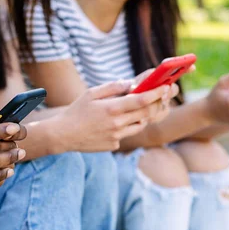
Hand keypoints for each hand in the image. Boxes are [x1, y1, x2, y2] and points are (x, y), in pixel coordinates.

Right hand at [56, 80, 177, 151]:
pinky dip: (126, 126)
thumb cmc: (76, 111)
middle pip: (145, 113)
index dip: (156, 93)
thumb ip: (112, 87)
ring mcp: (117, 137)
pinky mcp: (114, 145)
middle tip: (160, 97)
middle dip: (156, 104)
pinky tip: (114, 123)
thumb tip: (130, 83)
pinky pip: (126, 134)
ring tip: (136, 108)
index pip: (141, 100)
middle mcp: (117, 124)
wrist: (64, 135)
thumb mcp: (91, 93)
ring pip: (139, 125)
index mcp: (112, 108)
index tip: (165, 87)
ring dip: (142, 116)